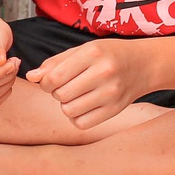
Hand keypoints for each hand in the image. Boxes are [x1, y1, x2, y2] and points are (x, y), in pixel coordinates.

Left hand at [25, 36, 147, 129]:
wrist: (143, 64)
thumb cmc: (107, 55)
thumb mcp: (82, 50)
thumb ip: (55, 63)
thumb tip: (31, 77)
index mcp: (92, 53)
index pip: (54, 77)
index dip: (45, 82)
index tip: (50, 80)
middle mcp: (103, 73)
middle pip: (60, 95)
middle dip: (56, 92)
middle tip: (66, 86)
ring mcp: (111, 93)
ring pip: (69, 111)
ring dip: (66, 105)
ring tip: (76, 95)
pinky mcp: (115, 110)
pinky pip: (82, 123)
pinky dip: (76, 117)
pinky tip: (83, 105)